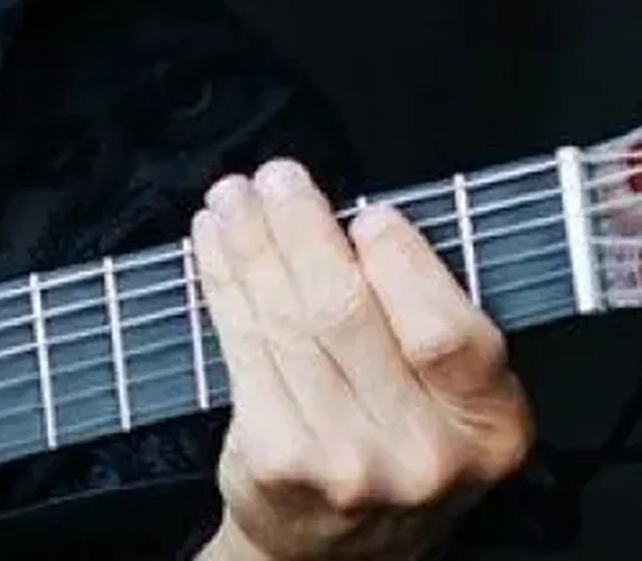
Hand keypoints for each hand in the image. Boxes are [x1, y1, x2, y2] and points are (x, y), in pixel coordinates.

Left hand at [191, 159, 532, 560]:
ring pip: (284, 319)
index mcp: (486, 426)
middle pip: (346, 311)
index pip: (447, 331)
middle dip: (302, 227)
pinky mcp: (277, 459)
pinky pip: (242, 344)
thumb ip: (422, 316)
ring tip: (233, 197)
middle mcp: (422, 453)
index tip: (367, 211)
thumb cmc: (393, 443)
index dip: (403, 262)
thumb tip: (352, 218)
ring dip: (250, 243)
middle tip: (278, 178)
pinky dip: (222, 281)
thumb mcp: (446, 397)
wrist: (332, 550)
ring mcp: (344, 461)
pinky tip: (213, 244)